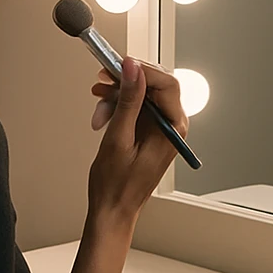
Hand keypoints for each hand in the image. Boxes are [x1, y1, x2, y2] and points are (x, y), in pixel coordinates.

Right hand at [86, 57, 188, 222]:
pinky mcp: (148, 129)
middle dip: (126, 81)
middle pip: (154, 85)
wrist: (113, 208)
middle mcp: (171, 126)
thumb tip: (133, 70)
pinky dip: (117, 106)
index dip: (143, 70)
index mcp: (173, 129)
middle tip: (103, 79)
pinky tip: (103, 114)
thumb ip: (128, 101)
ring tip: (99, 104)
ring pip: (141, 94)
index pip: (167, 84)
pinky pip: (135, 106)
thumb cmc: (118, 185)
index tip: (119, 64)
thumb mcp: (119, 138)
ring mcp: (160, 127)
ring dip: (117, 95)